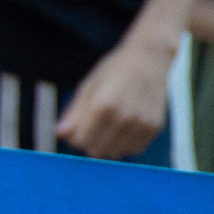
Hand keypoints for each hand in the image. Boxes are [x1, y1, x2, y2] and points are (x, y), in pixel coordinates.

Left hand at [57, 36, 171, 158]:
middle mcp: (124, 118)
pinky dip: (126, 143)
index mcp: (103, 106)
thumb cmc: (115, 70)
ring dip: (109, 144)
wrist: (150, 59)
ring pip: (115, 153)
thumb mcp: (89, 86)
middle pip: (97, 151)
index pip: (80, 141)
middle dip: (91, 142)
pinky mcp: (154, 128)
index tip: (79, 126)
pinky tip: (127, 125)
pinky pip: (134, 150)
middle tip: (95, 125)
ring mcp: (141, 124)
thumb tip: (60, 134)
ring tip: (112, 124)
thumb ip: (74, 113)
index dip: (75, 136)